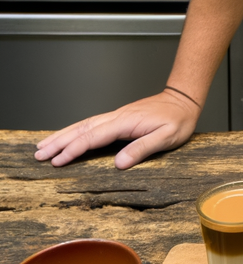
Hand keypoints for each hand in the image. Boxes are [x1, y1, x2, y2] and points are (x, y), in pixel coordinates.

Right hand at [33, 89, 200, 169]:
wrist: (184, 99)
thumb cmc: (179, 119)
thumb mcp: (167, 137)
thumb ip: (143, 148)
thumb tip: (119, 163)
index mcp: (126, 122)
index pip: (94, 137)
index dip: (74, 149)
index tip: (58, 160)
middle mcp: (117, 117)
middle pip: (82, 129)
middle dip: (59, 141)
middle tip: (39, 154)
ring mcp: (117, 116)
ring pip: (84, 125)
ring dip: (63, 135)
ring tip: (43, 146)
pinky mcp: (118, 118)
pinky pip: (91, 124)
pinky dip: (75, 130)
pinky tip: (68, 136)